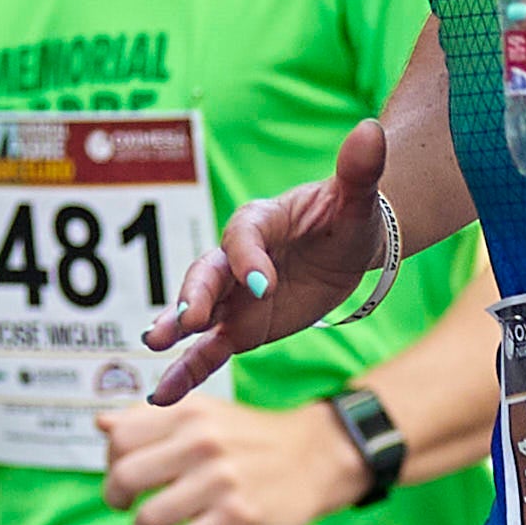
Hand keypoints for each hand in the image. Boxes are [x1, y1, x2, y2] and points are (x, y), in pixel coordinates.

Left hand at [99, 392, 361, 524]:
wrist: (315, 457)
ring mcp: (220, 481)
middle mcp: (201, 442)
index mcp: (188, 413)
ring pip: (148, 518)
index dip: (111, 462)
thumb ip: (152, 419)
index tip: (123, 476)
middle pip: (125, 477)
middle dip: (116, 500)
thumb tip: (101, 423)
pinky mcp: (238, 517)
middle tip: (127, 508)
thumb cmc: (249, 439)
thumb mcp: (204, 415)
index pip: (120, 438)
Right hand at [146, 117, 390, 401]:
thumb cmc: (349, 215)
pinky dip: (185, 371)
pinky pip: (208, 350)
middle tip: (186, 317)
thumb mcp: (358, 196)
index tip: (262, 285)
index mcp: (260, 220)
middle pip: (206, 272)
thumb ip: (359, 169)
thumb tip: (371, 130)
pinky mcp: (239, 327)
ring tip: (154, 345)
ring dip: (175, 328)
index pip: (244, 236)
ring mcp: (233, 295)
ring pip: (197, 312)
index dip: (248, 259)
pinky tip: (161, 394)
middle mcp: (236, 257)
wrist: (346, 245)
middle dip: (194, 294)